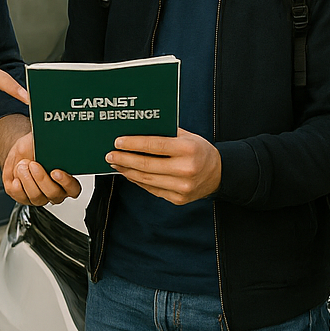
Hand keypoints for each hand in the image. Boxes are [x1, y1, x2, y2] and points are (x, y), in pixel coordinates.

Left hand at [0, 127, 81, 205]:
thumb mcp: (45, 143)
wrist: (20, 152)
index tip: (55, 171)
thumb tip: (57, 144)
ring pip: (36, 197)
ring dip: (27, 180)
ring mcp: (39, 197)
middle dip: (41, 178)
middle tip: (33, 164)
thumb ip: (54, 148)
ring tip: (22, 166)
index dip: (66, 182)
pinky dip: (17, 186)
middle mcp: (55, 192)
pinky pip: (20, 197)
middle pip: (53, 193)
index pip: (74, 189)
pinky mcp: (23, 198)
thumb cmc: (35, 147)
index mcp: (66, 180)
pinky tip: (17, 176)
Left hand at [105, 128, 221, 204]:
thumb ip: (166, 133)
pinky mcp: (178, 199)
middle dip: (125, 159)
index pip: (154, 145)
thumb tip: (137, 131)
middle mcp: (186, 169)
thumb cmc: (200, 151)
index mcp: (188, 149)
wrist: (218, 174)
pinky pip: (153, 189)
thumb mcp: (188, 136)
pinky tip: (129, 173)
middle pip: (147, 165)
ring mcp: (182, 187)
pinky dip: (138, 181)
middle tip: (110, 155)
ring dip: (128, 171)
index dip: (134, 144)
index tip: (118, 142)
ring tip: (116, 164)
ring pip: (147, 179)